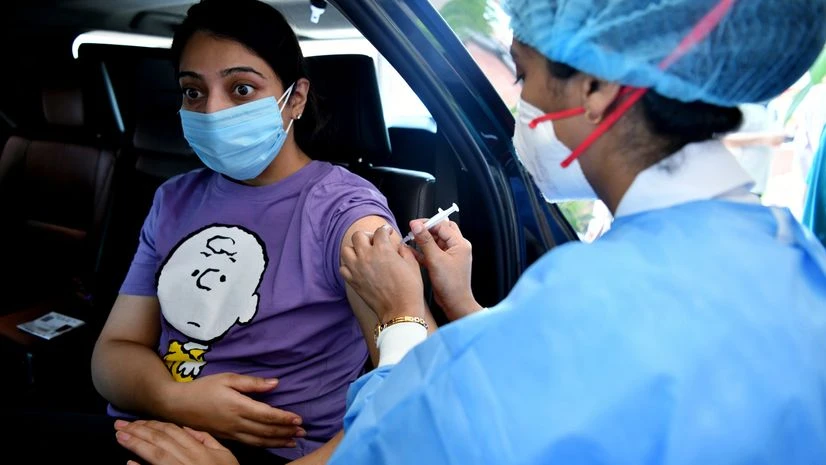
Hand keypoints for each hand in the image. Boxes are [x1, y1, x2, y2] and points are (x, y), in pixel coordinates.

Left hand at [115, 419, 239, 464]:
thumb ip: (208, 440)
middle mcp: (189, 458)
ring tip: (120, 436)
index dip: (154, 424)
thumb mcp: (225, 456)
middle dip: (139, 430)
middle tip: (119, 424)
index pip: (173, 431)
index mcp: (200, 449)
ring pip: (156, 454)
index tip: (137, 420)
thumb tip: (187, 428)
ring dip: (136, 444)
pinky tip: (129, 464)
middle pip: (161, 440)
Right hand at [166, 373, 304, 447]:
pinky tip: (275, 444)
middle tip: (304, 432)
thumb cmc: (204, 388)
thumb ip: (252, 383)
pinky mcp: (227, 438)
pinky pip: (250, 444)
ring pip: (260, 441)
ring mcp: (231, 433)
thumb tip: (276, 383)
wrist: (177, 405)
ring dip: (279, 441)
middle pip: (266, 431)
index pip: (267, 415)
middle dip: (286, 432)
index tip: (299, 419)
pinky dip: (265, 445)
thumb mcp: (228, 378)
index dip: (284, 418)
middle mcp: (236, 422)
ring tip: (295, 441)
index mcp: (238, 406)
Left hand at [340, 224, 426, 321]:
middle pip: (359, 236)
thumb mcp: (413, 264)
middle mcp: (367, 256)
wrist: (400, 310)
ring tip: (363, 254)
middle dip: (368, 236)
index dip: (385, 230)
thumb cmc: (409, 289)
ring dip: (355, 249)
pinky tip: (357, 268)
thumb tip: (399, 246)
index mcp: (383, 249)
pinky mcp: (353, 281)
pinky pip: (343, 268)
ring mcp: (357, 269)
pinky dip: (348, 266)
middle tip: (374, 242)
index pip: (379, 231)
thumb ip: (404, 250)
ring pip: (346, 250)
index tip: (387, 232)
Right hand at [409, 219, 480, 320]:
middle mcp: (457, 248)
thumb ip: (425, 241)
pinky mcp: (443, 264)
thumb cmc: (451, 285)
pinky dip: (423, 251)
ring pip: (435, 241)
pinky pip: (432, 252)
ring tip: (410, 240)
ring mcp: (450, 256)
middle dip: (426, 229)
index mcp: (460, 244)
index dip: (427, 223)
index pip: (442, 225)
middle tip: (413, 231)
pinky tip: (412, 251)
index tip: (413, 224)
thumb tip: (417, 225)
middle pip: (440, 231)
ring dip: (423, 240)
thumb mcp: (435, 260)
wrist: (455, 303)